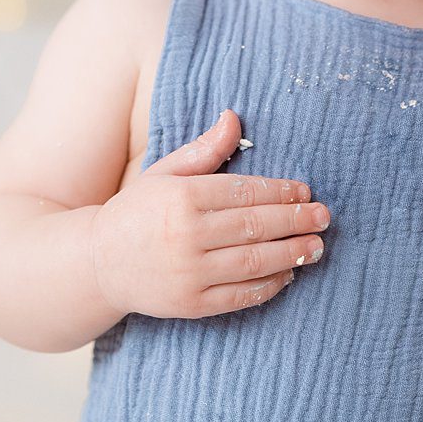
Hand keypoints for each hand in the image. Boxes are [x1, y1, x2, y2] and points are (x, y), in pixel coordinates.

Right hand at [90, 108, 330, 318]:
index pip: (244, 192)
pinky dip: (269, 285)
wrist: (98, 263)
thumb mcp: (165, 173)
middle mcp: (186, 235)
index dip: (280, 191)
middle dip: (296, 221)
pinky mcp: (191, 305)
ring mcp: (189, 273)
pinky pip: (240, 295)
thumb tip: (234, 116)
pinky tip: (288, 273)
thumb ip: (203, 150)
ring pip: (254, 262)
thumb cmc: (137, 211)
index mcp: (181, 197)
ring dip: (292, 253)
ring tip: (316, 246)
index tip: (305, 190)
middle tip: (323, 216)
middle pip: (255, 226)